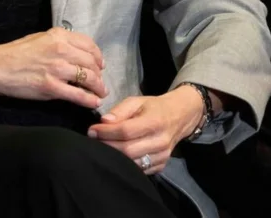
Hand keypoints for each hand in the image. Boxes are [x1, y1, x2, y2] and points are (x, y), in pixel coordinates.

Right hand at [0, 28, 105, 108]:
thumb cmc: (15, 53)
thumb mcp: (40, 38)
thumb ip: (60, 42)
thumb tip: (78, 52)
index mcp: (58, 36)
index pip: (89, 45)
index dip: (98, 57)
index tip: (100, 65)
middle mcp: (61, 50)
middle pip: (92, 63)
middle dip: (99, 74)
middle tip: (99, 82)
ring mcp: (57, 69)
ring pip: (89, 79)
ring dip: (99, 88)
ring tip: (100, 93)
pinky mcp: (51, 87)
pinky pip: (78, 95)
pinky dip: (89, 100)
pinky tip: (93, 103)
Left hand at [87, 88, 204, 174]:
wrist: (179, 117)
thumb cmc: (153, 108)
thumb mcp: (136, 101)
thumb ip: (119, 110)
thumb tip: (104, 121)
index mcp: (154, 122)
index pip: (126, 131)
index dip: (106, 132)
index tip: (91, 130)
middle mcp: (160, 141)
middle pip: (127, 150)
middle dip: (107, 146)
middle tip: (93, 140)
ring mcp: (162, 156)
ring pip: (132, 163)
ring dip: (114, 157)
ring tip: (102, 148)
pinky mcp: (161, 165)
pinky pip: (139, 169)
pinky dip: (125, 165)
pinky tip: (116, 156)